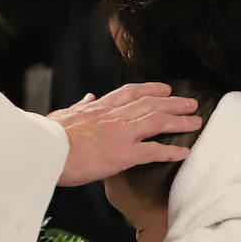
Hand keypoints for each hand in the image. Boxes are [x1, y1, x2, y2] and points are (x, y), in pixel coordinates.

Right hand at [48, 82, 201, 186]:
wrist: (45, 150)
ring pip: (158, 122)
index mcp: (100, 108)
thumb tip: (88, 98)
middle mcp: (114, 116)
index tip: (165, 87)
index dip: (151, 88)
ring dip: (179, 121)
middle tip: (191, 103)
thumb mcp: (64, 114)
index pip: (131, 92)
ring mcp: (121, 134)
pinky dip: (171, 151)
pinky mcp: (123, 154)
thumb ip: (80, 107)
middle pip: (151, 104)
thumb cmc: (49, 136)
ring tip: (196, 122)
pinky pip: (154, 151)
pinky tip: (184, 152)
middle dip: (174, 102)